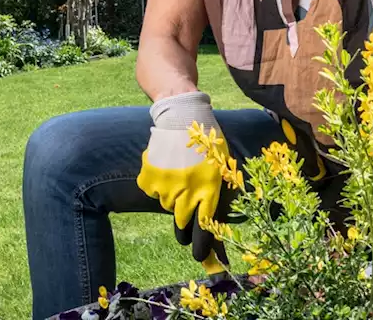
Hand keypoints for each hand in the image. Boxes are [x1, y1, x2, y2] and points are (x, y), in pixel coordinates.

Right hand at [136, 91, 230, 270]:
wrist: (182, 116)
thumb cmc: (208, 141)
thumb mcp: (222, 166)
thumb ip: (219, 193)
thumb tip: (217, 220)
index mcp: (209, 189)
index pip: (204, 228)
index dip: (202, 246)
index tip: (199, 257)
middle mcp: (187, 192)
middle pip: (183, 222)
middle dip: (184, 226)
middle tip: (185, 214)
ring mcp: (166, 186)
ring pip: (167, 205)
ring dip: (173, 197)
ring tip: (179, 173)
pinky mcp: (149, 178)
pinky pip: (152, 191)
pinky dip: (157, 184)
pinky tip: (166, 166)